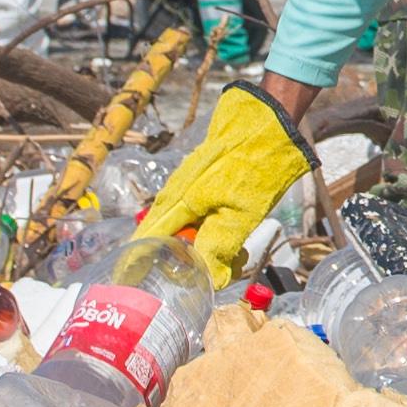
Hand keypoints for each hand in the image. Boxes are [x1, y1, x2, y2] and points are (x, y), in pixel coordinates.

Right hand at [133, 84, 309, 283]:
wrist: (267, 121)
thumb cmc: (253, 166)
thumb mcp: (241, 213)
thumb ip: (220, 246)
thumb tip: (213, 280)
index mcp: (176, 202)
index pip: (145, 240)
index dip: (140, 264)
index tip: (139, 285)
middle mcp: (174, 193)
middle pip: (167, 239)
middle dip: (188, 262)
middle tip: (218, 274)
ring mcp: (186, 185)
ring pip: (185, 228)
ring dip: (205, 246)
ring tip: (237, 258)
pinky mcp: (200, 180)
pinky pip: (198, 214)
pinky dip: (212, 230)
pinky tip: (236, 237)